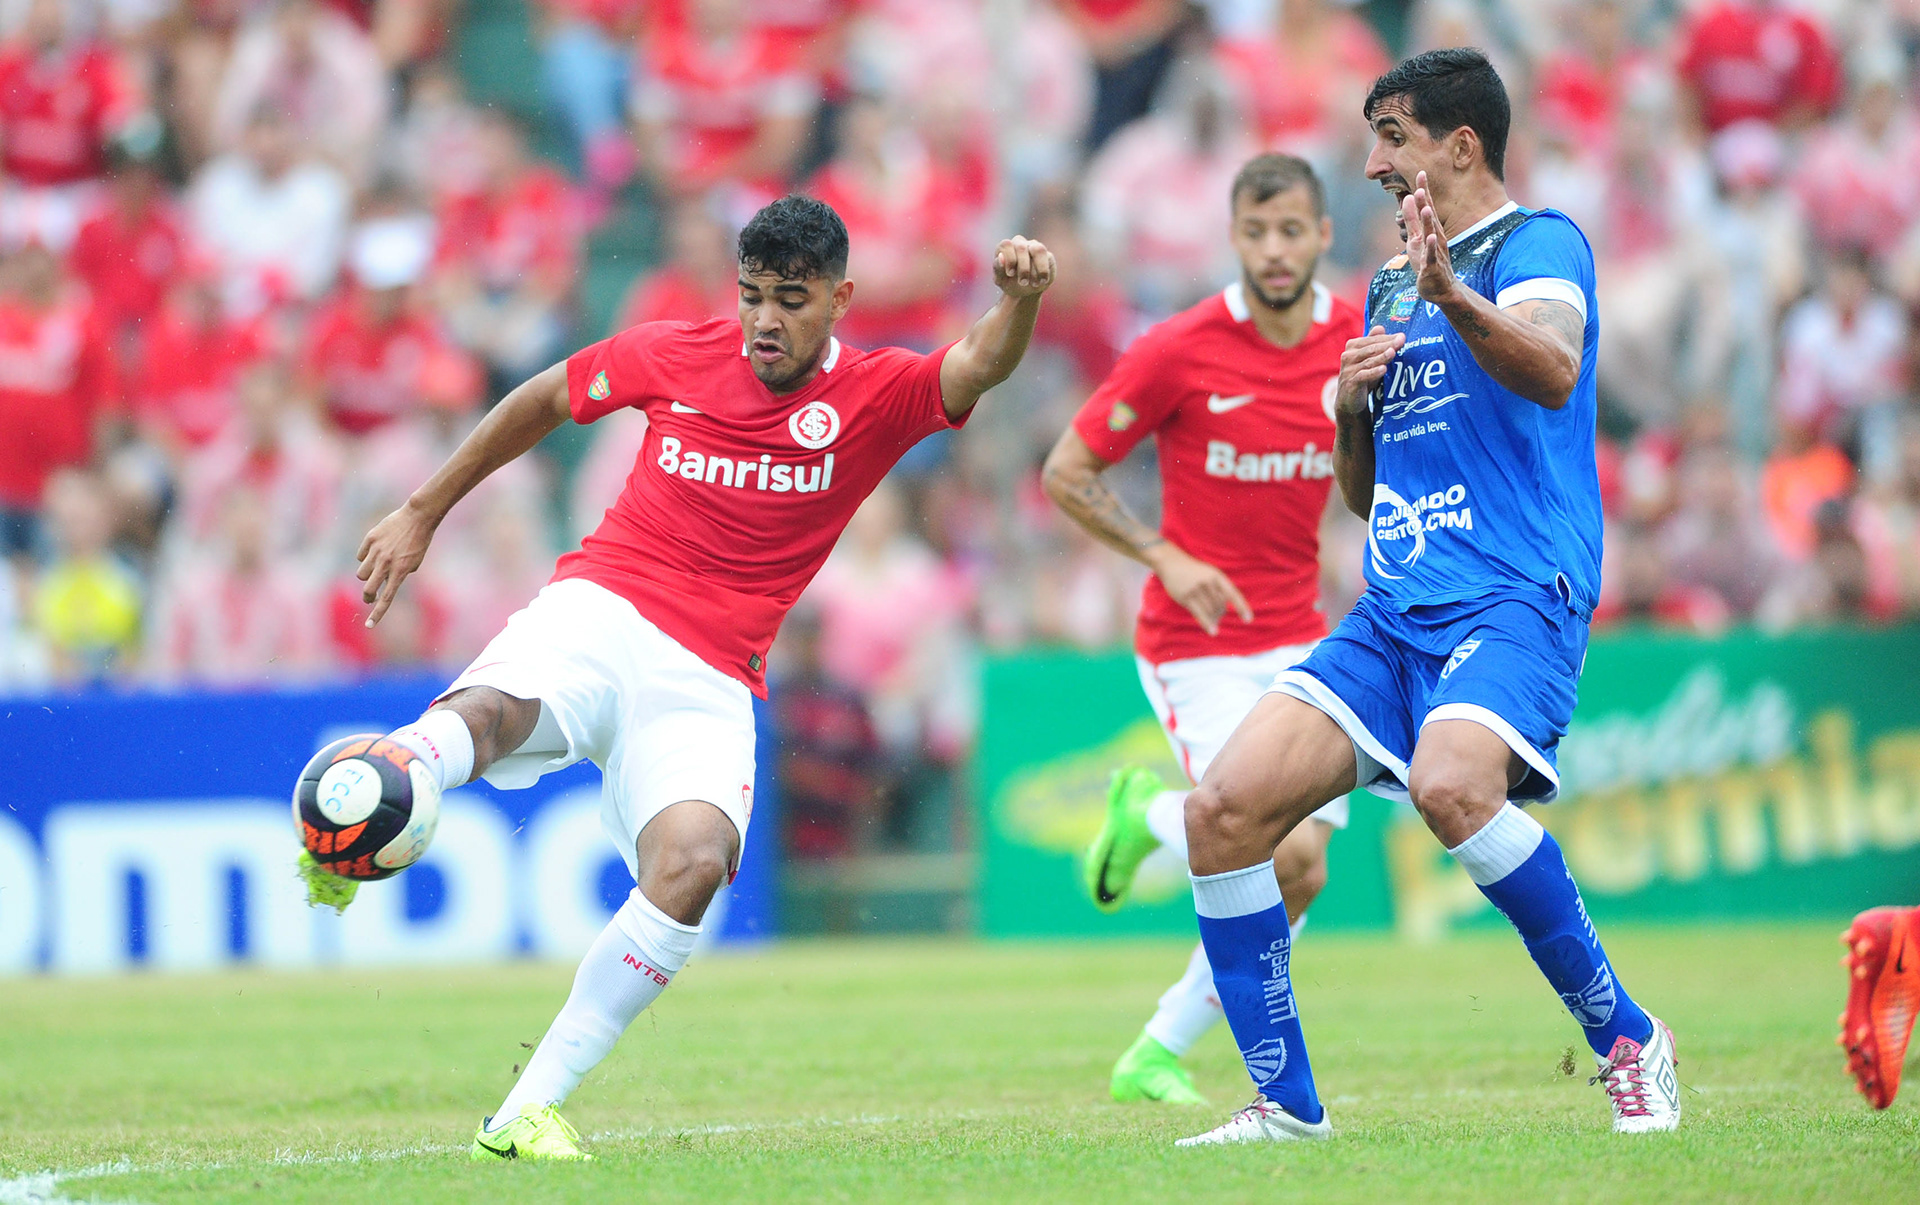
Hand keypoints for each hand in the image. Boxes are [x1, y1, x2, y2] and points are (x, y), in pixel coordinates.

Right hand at [356, 503, 437, 626]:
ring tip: (376, 568)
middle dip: (368, 596)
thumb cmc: (419, 541)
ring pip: (361, 573)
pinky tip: (375, 550)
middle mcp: (387, 563)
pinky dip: (365, 557)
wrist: (418, 516)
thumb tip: (383, 582)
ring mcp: (377, 551)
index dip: (377, 614)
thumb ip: (399, 574)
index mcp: (401, 571)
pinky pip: (360, 556)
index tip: (369, 626)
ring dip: (367, 575)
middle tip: (369, 596)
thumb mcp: (414, 562)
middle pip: (368, 588)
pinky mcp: (370, 539)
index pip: (387, 598)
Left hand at [991, 236, 1055, 298]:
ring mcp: (1034, 247)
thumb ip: (998, 268)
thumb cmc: (1009, 282)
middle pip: (1022, 248)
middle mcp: (1020, 243)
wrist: (1023, 292)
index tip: (1011, 274)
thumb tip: (1001, 257)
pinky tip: (1042, 281)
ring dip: (1037, 267)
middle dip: (1023, 268)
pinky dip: (1044, 272)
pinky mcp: (1047, 255)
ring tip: (1035, 283)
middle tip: (1023, 283)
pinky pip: (1048, 258)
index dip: (1009, 259)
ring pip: (1038, 249)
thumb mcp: (1001, 279)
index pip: (1007, 244)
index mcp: (1006, 247)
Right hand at [1147, 543, 1251, 636]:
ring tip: (1213, 622)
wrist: (1172, 563)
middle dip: (1221, 613)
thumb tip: (1222, 615)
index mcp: (1217, 575)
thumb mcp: (1209, 574)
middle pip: (1221, 606)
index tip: (1249, 620)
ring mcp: (1196, 589)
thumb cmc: (1194, 572)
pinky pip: (1200, 614)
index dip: (1242, 607)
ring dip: (1213, 619)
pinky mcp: (1185, 597)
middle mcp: (1207, 582)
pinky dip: (1207, 624)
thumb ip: (1218, 590)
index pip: (1233, 594)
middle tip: (1217, 616)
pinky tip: (1213, 632)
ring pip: (1211, 611)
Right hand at [1337, 325, 1403, 415]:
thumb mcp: (1368, 359)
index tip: (1402, 336)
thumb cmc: (1362, 376)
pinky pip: (1362, 376)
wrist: (1349, 400)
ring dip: (1381, 357)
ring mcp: (1348, 370)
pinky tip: (1383, 369)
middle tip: (1402, 340)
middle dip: (1387, 344)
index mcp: (1352, 346)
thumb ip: (1373, 343)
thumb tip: (1380, 327)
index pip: (1372, 339)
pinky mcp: (1350, 384)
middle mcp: (1348, 356)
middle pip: (1370, 348)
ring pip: (1368, 361)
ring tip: (1393, 352)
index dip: (1387, 337)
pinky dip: (1373, 373)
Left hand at [1402, 171, 1456, 303]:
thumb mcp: (1415, 238)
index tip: (1421, 173)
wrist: (1439, 288)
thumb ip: (1412, 219)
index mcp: (1430, 229)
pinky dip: (1430, 247)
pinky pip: (1431, 256)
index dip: (1423, 191)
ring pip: (1431, 235)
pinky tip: (1429, 238)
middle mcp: (1434, 237)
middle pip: (1429, 218)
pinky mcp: (1432, 266)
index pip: (1427, 207)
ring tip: (1426, 208)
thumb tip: (1408, 197)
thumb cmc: (1427, 261)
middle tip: (1421, 185)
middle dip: (1425, 202)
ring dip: (1429, 222)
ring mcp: (1434, 251)